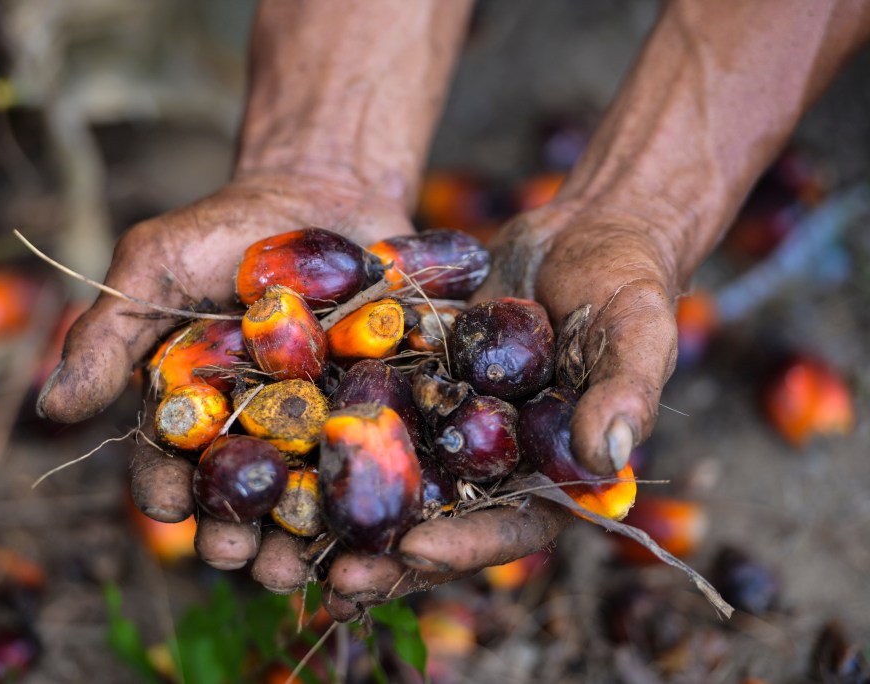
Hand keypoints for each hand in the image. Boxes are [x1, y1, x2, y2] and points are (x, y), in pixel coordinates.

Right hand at [35, 171, 412, 562]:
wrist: (321, 190)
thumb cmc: (224, 229)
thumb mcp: (154, 266)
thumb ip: (108, 333)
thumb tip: (51, 406)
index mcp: (189, 407)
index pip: (166, 462)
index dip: (164, 488)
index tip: (169, 504)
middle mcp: (249, 429)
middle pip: (235, 497)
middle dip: (231, 532)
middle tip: (237, 553)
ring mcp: (313, 425)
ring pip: (302, 498)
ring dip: (295, 538)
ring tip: (296, 562)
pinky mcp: (372, 412)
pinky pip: (369, 461)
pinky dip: (366, 494)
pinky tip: (367, 522)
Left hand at [313, 200, 684, 619]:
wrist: (579, 230)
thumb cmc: (625, 282)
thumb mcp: (637, 330)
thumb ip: (626, 394)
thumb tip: (605, 461)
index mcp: (553, 475)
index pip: (511, 529)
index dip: (465, 547)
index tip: (414, 553)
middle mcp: (495, 464)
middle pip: (440, 524)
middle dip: (388, 557)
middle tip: (335, 578)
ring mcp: (450, 428)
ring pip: (394, 484)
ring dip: (347, 516)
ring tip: (289, 546)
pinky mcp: (415, 388)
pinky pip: (372, 419)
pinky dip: (334, 440)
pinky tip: (282, 455)